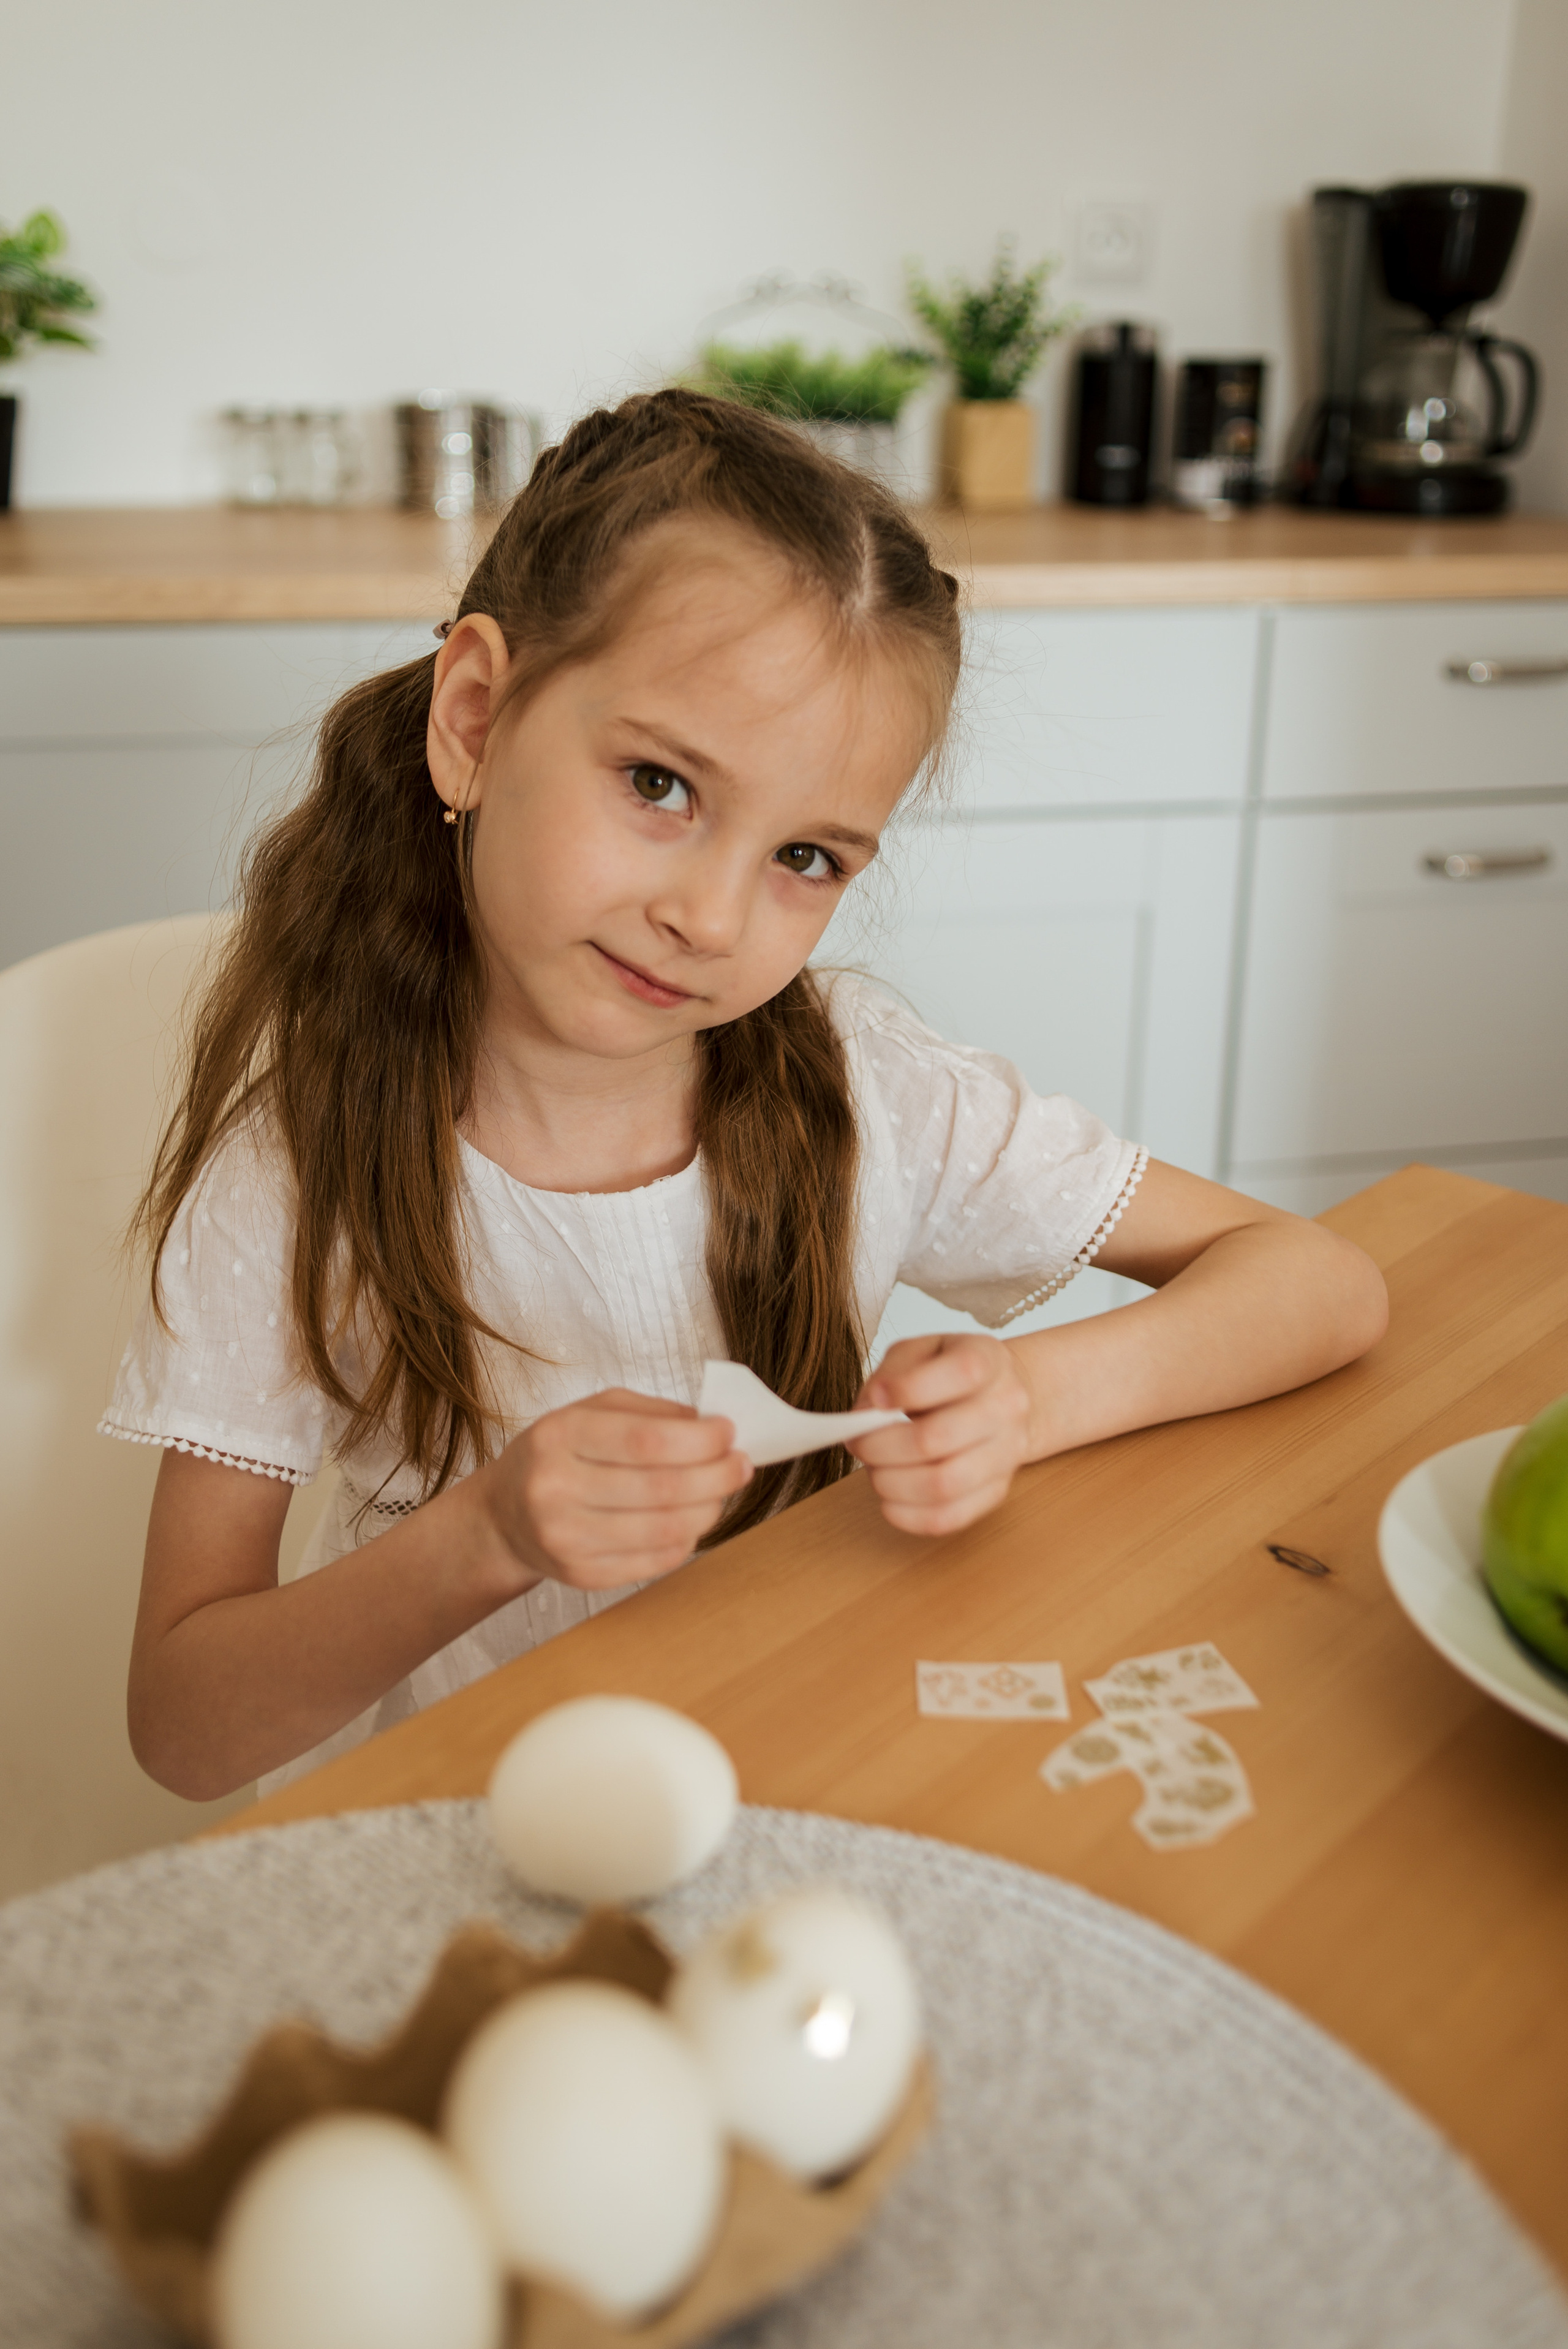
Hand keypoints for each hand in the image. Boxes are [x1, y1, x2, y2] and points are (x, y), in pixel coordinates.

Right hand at [477, 1389, 750, 1589]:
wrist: (505, 1515)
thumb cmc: (558, 1455)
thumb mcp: (591, 1413)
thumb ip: (650, 1412)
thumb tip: (711, 1425)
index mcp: (558, 1436)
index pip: (646, 1441)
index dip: (699, 1440)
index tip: (729, 1433)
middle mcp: (555, 1488)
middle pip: (661, 1488)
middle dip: (716, 1475)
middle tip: (742, 1465)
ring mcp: (565, 1538)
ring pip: (664, 1529)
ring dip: (709, 1510)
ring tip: (721, 1493)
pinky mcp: (580, 1575)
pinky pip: (654, 1562)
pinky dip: (686, 1541)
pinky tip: (691, 1521)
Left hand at [848, 1334, 1031, 1536]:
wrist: (1003, 1395)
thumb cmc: (949, 1371)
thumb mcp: (921, 1350)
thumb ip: (892, 1373)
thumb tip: (867, 1412)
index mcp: (987, 1360)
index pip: (959, 1373)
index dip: (906, 1389)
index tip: (874, 1399)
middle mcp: (1006, 1407)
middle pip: (938, 1437)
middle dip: (881, 1446)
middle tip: (858, 1444)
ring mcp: (1007, 1453)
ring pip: (943, 1484)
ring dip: (891, 1483)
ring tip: (875, 1470)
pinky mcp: (997, 1490)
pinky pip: (951, 1516)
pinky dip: (909, 1516)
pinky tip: (889, 1499)